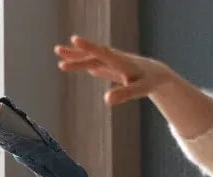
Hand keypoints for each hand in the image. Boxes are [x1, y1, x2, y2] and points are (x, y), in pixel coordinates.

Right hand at [54, 35, 172, 106]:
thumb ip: (124, 94)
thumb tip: (106, 100)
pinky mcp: (106, 66)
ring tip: (57, 53)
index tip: (75, 40)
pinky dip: (79, 62)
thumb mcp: (139, 89)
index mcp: (120, 61)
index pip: (102, 53)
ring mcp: (108, 62)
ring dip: (74, 56)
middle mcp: (113, 58)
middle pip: (92, 55)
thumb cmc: (148, 81)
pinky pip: (90, 63)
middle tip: (57, 50)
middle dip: (76, 53)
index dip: (89, 47)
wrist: (154, 74)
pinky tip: (68, 63)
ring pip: (89, 58)